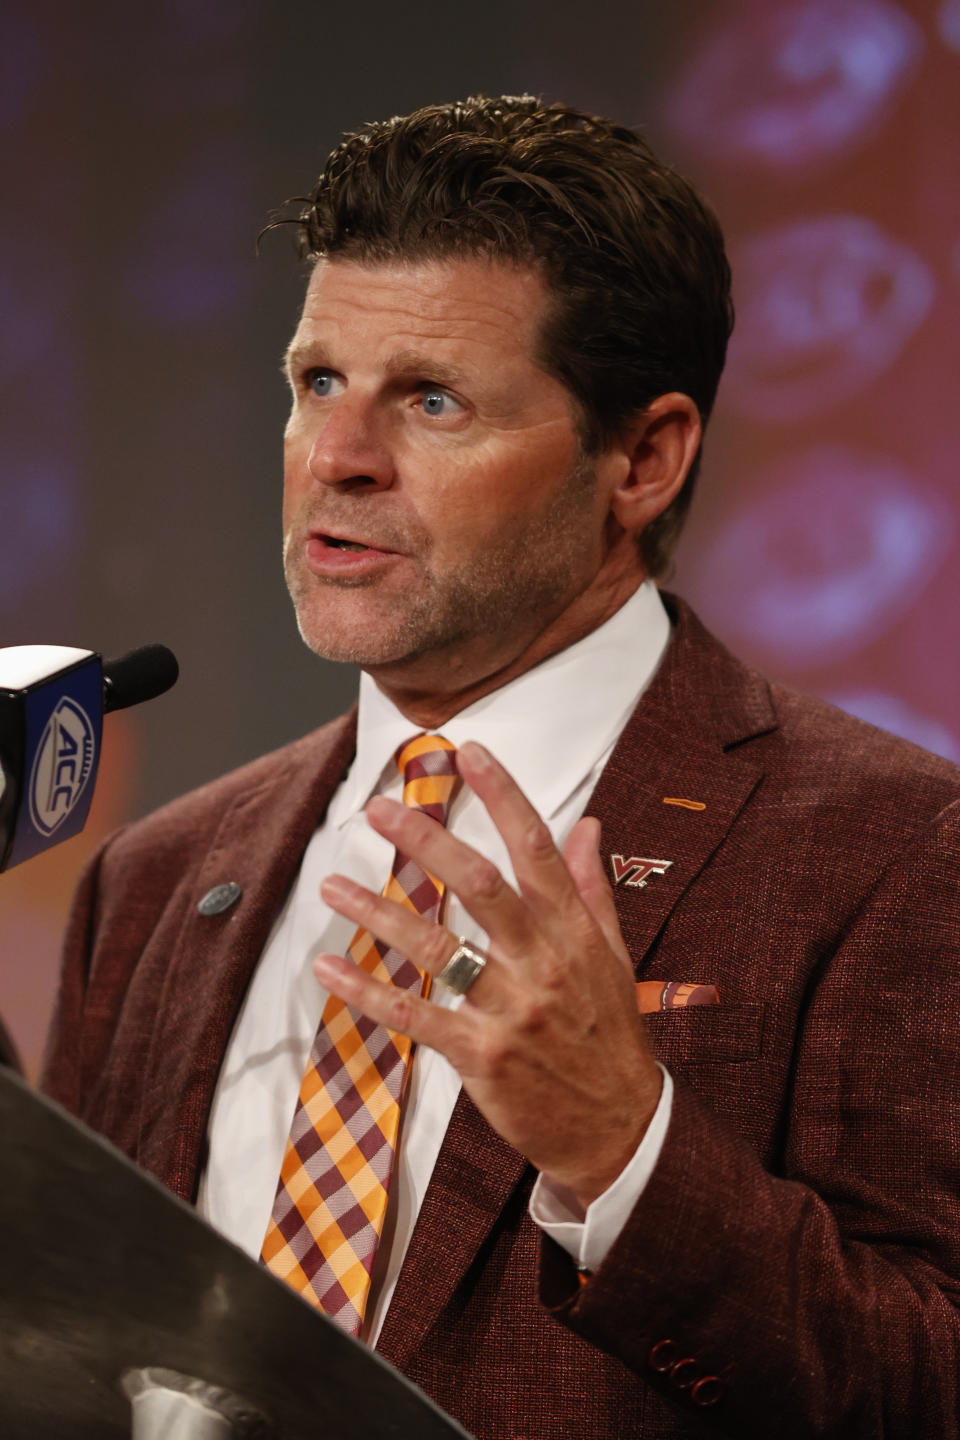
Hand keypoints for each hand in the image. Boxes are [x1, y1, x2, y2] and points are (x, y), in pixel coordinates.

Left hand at [313, 741, 662, 1208]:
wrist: (619, 1130)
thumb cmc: (611, 1036)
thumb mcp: (613, 956)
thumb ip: (592, 888)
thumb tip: (587, 823)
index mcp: (574, 933)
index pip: (537, 849)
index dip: (502, 796)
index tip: (470, 753)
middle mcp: (543, 964)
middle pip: (479, 886)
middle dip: (427, 841)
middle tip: (381, 808)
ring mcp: (511, 1011)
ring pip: (436, 949)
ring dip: (379, 912)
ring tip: (332, 885)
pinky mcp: (481, 1057)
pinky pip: (415, 1017)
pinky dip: (368, 994)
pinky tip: (329, 971)